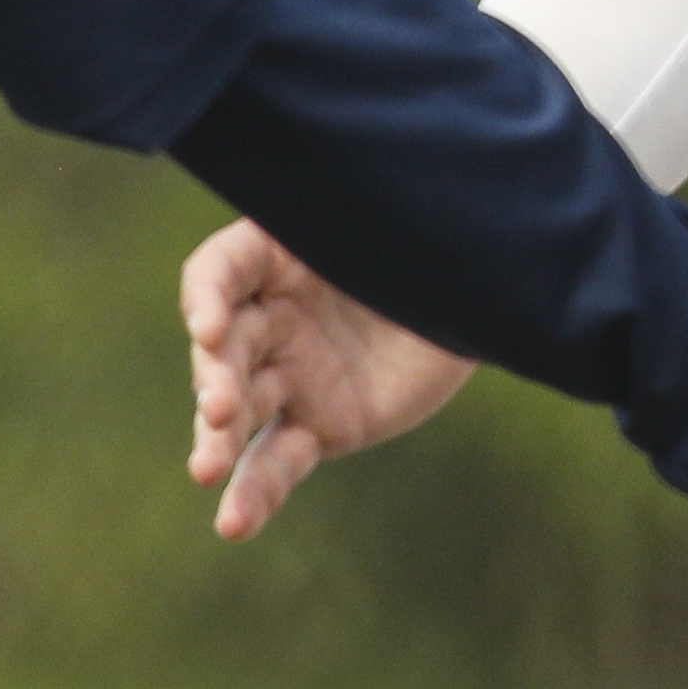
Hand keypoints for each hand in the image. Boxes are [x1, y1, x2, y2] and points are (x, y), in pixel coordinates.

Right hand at [182, 217, 478, 538]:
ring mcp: (290, 375)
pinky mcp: (319, 426)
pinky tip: (233, 523)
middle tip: (221, 406)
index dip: (206, 297)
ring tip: (206, 467)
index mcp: (276, 254)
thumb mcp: (399, 211)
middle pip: (224, 347)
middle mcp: (270, 316)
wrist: (481, 292)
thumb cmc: (431, 234)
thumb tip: (366, 166)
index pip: (218, 272)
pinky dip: (255, 493)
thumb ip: (371, 202)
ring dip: (216, 438)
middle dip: (215, 377)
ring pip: (238, 409)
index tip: (209, 325)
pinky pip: (278, 460)